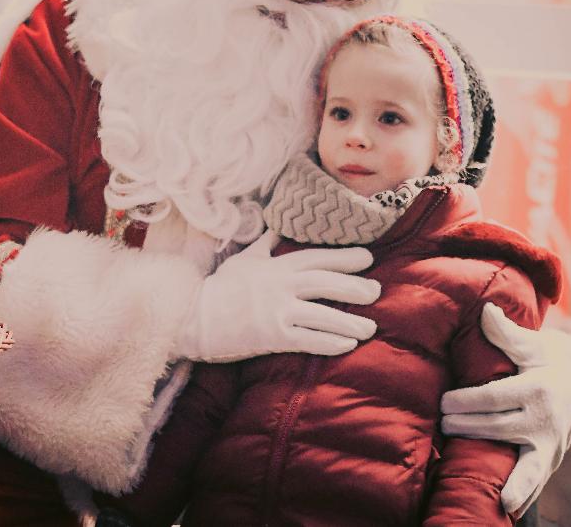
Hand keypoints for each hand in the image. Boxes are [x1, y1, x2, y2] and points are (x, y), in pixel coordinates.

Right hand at [173, 230, 379, 362]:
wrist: (194, 316)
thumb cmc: (219, 288)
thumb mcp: (244, 259)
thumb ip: (266, 244)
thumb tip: (277, 226)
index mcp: (276, 266)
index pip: (317, 257)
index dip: (344, 257)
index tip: (367, 257)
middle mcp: (280, 285)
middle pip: (325, 283)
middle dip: (354, 286)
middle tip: (376, 291)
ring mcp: (277, 311)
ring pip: (322, 314)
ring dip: (349, 321)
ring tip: (370, 327)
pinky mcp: (272, 336)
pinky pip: (308, 340)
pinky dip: (329, 342)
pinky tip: (347, 345)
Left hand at [440, 303, 570, 519]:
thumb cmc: (547, 363)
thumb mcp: (532, 345)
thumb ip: (506, 333)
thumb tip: (485, 309)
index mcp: (538, 388)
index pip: (494, 397)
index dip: (466, 400)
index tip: (443, 402)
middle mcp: (546, 418)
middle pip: (497, 427)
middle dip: (466, 427)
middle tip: (441, 424)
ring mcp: (549, 443)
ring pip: (519, 460)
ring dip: (494, 468)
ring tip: (476, 481)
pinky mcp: (549, 460)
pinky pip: (535, 480)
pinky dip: (523, 494)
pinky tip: (507, 508)